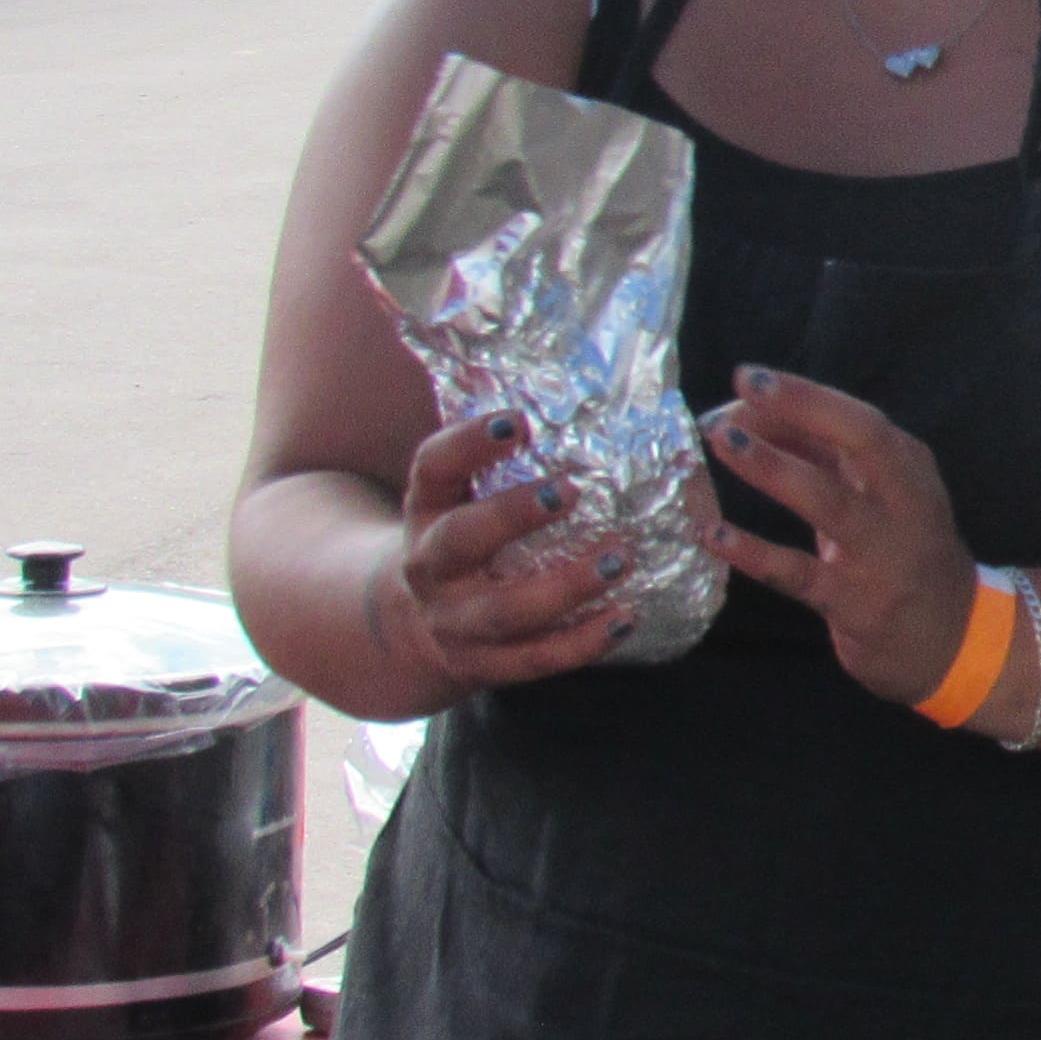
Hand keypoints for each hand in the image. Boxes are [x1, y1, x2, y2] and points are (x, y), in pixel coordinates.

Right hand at [370, 410, 641, 692]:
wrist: (414, 622)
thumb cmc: (463, 534)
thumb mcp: (460, 492)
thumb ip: (493, 447)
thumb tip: (558, 373)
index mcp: (425, 510)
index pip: (433, 469)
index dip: (468, 444)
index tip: (517, 420)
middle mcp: (430, 566)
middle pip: (460, 541)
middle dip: (512, 516)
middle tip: (570, 490)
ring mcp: (453, 622)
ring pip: (504, 611)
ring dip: (566, 587)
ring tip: (622, 559)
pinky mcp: (483, 666)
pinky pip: (534, 660)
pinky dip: (582, 643)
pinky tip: (626, 617)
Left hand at [696, 365, 978, 705]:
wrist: (952, 636)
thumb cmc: (904, 552)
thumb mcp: (880, 497)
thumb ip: (826, 457)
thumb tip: (752, 417)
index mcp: (909, 469)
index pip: (860, 419)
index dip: (806, 395)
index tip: (751, 377)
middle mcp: (904, 503)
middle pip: (861, 441)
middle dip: (802, 409)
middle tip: (742, 392)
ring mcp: (883, 555)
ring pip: (828, 501)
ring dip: (773, 468)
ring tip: (723, 442)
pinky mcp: (855, 604)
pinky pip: (797, 574)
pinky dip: (753, 552)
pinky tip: (712, 535)